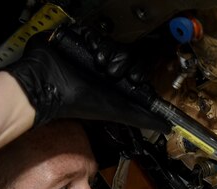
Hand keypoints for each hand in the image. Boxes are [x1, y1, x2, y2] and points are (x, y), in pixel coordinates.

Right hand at [4, 30, 169, 131]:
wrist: (48, 87)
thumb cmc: (77, 102)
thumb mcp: (117, 112)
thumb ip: (142, 118)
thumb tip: (168, 127)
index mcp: (112, 84)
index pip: (133, 70)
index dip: (135, 73)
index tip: (133, 78)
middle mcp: (102, 69)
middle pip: (123, 54)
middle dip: (121, 63)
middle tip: (112, 73)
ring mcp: (89, 54)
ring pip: (110, 43)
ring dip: (107, 52)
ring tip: (98, 64)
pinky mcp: (78, 40)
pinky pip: (93, 32)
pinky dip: (93, 39)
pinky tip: (88, 50)